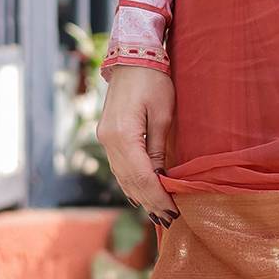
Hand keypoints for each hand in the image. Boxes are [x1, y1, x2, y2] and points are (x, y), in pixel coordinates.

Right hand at [97, 67, 179, 228]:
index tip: (173, 212)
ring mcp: (105, 139)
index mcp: (122, 136)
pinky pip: (119, 168)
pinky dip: (131, 183)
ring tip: (158, 213)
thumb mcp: (163, 115)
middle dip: (149, 202)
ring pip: (122, 177)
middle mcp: (108, 141)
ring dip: (140, 196)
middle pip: (129, 181)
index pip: (141, 177)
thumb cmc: (154, 82)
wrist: (132, 59)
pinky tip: (142, 195)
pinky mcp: (107, 137)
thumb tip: (161, 178)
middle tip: (169, 219)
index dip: (157, 197)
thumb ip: (159, 149)